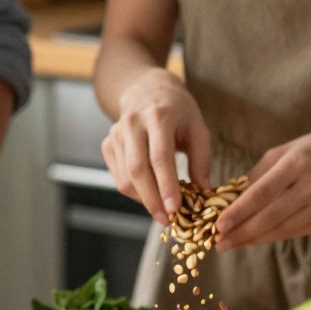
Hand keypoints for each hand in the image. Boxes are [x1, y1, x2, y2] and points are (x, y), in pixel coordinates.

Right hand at [101, 74, 212, 224]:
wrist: (146, 89)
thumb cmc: (178, 110)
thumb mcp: (198, 127)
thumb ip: (202, 159)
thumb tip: (203, 190)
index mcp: (158, 116)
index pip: (159, 157)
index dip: (166, 185)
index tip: (175, 209)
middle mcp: (132, 124)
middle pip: (137, 169)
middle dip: (152, 199)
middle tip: (167, 220)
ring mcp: (116, 134)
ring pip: (125, 177)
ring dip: (144, 199)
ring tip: (162, 209)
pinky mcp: (108, 144)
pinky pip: (119, 177)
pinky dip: (135, 192)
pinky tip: (150, 194)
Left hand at [214, 128, 310, 248]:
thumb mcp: (287, 149)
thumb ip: (260, 173)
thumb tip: (231, 197)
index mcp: (298, 162)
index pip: (262, 192)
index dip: (239, 211)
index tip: (218, 224)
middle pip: (271, 216)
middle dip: (242, 233)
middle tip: (218, 242)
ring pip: (283, 229)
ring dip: (254, 239)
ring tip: (232, 243)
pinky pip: (297, 232)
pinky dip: (274, 236)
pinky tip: (257, 239)